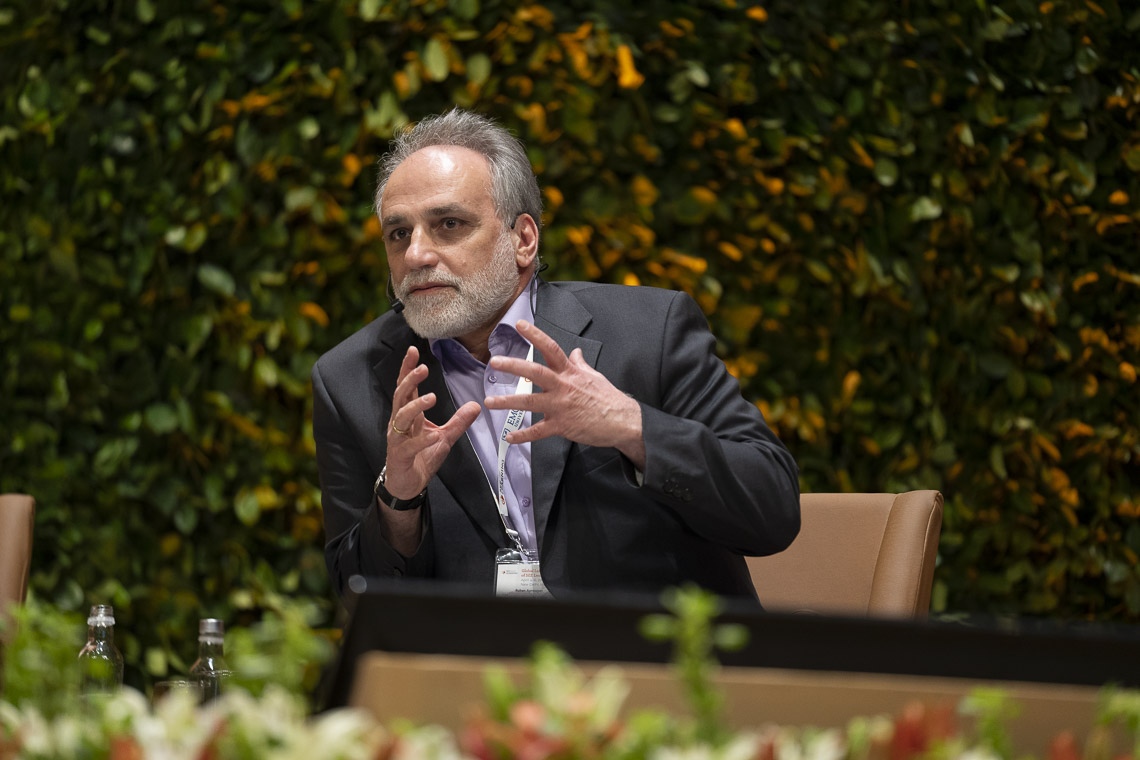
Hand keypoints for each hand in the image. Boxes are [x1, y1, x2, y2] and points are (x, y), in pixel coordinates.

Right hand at [384, 345, 480, 499]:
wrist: (407, 484)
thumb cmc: (420, 457)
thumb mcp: (444, 437)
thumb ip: (458, 421)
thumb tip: (476, 405)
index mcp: (409, 415)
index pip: (407, 387)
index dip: (408, 369)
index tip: (413, 350)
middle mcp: (400, 423)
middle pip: (401, 396)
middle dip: (410, 381)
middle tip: (423, 368)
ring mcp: (398, 439)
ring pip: (401, 417)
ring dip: (416, 406)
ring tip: (431, 397)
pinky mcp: (400, 455)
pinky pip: (409, 446)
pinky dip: (422, 441)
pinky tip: (433, 437)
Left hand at [485, 321, 645, 469]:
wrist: (622, 421)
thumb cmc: (609, 398)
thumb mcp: (594, 376)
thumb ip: (580, 364)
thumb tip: (575, 352)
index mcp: (570, 372)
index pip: (551, 348)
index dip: (535, 335)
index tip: (520, 325)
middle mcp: (563, 386)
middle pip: (534, 372)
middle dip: (513, 366)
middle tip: (495, 362)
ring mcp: (561, 406)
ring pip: (530, 402)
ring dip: (508, 402)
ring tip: (490, 401)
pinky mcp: (562, 426)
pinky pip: (538, 432)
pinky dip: (523, 436)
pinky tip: (510, 437)